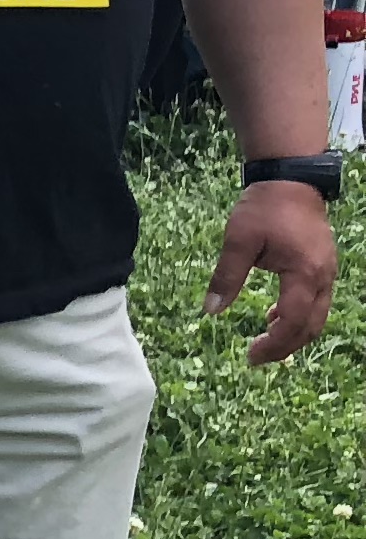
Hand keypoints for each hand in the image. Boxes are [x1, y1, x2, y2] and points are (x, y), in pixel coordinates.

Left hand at [206, 178, 336, 363]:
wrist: (290, 180)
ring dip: (293, 334)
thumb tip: (210, 311)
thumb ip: (226, 277)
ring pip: (318, 316)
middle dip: (285, 347)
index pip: (293, 322)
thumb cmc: (263, 208)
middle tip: (255, 358)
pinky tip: (273, 316)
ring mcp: (327, 271)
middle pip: (311, 326)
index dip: (274, 344)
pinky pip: (317, 301)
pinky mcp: (323, 266)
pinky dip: (299, 316)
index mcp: (304, 273)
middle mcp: (323, 276)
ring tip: (264, 343)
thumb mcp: (238, 241)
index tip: (250, 356)